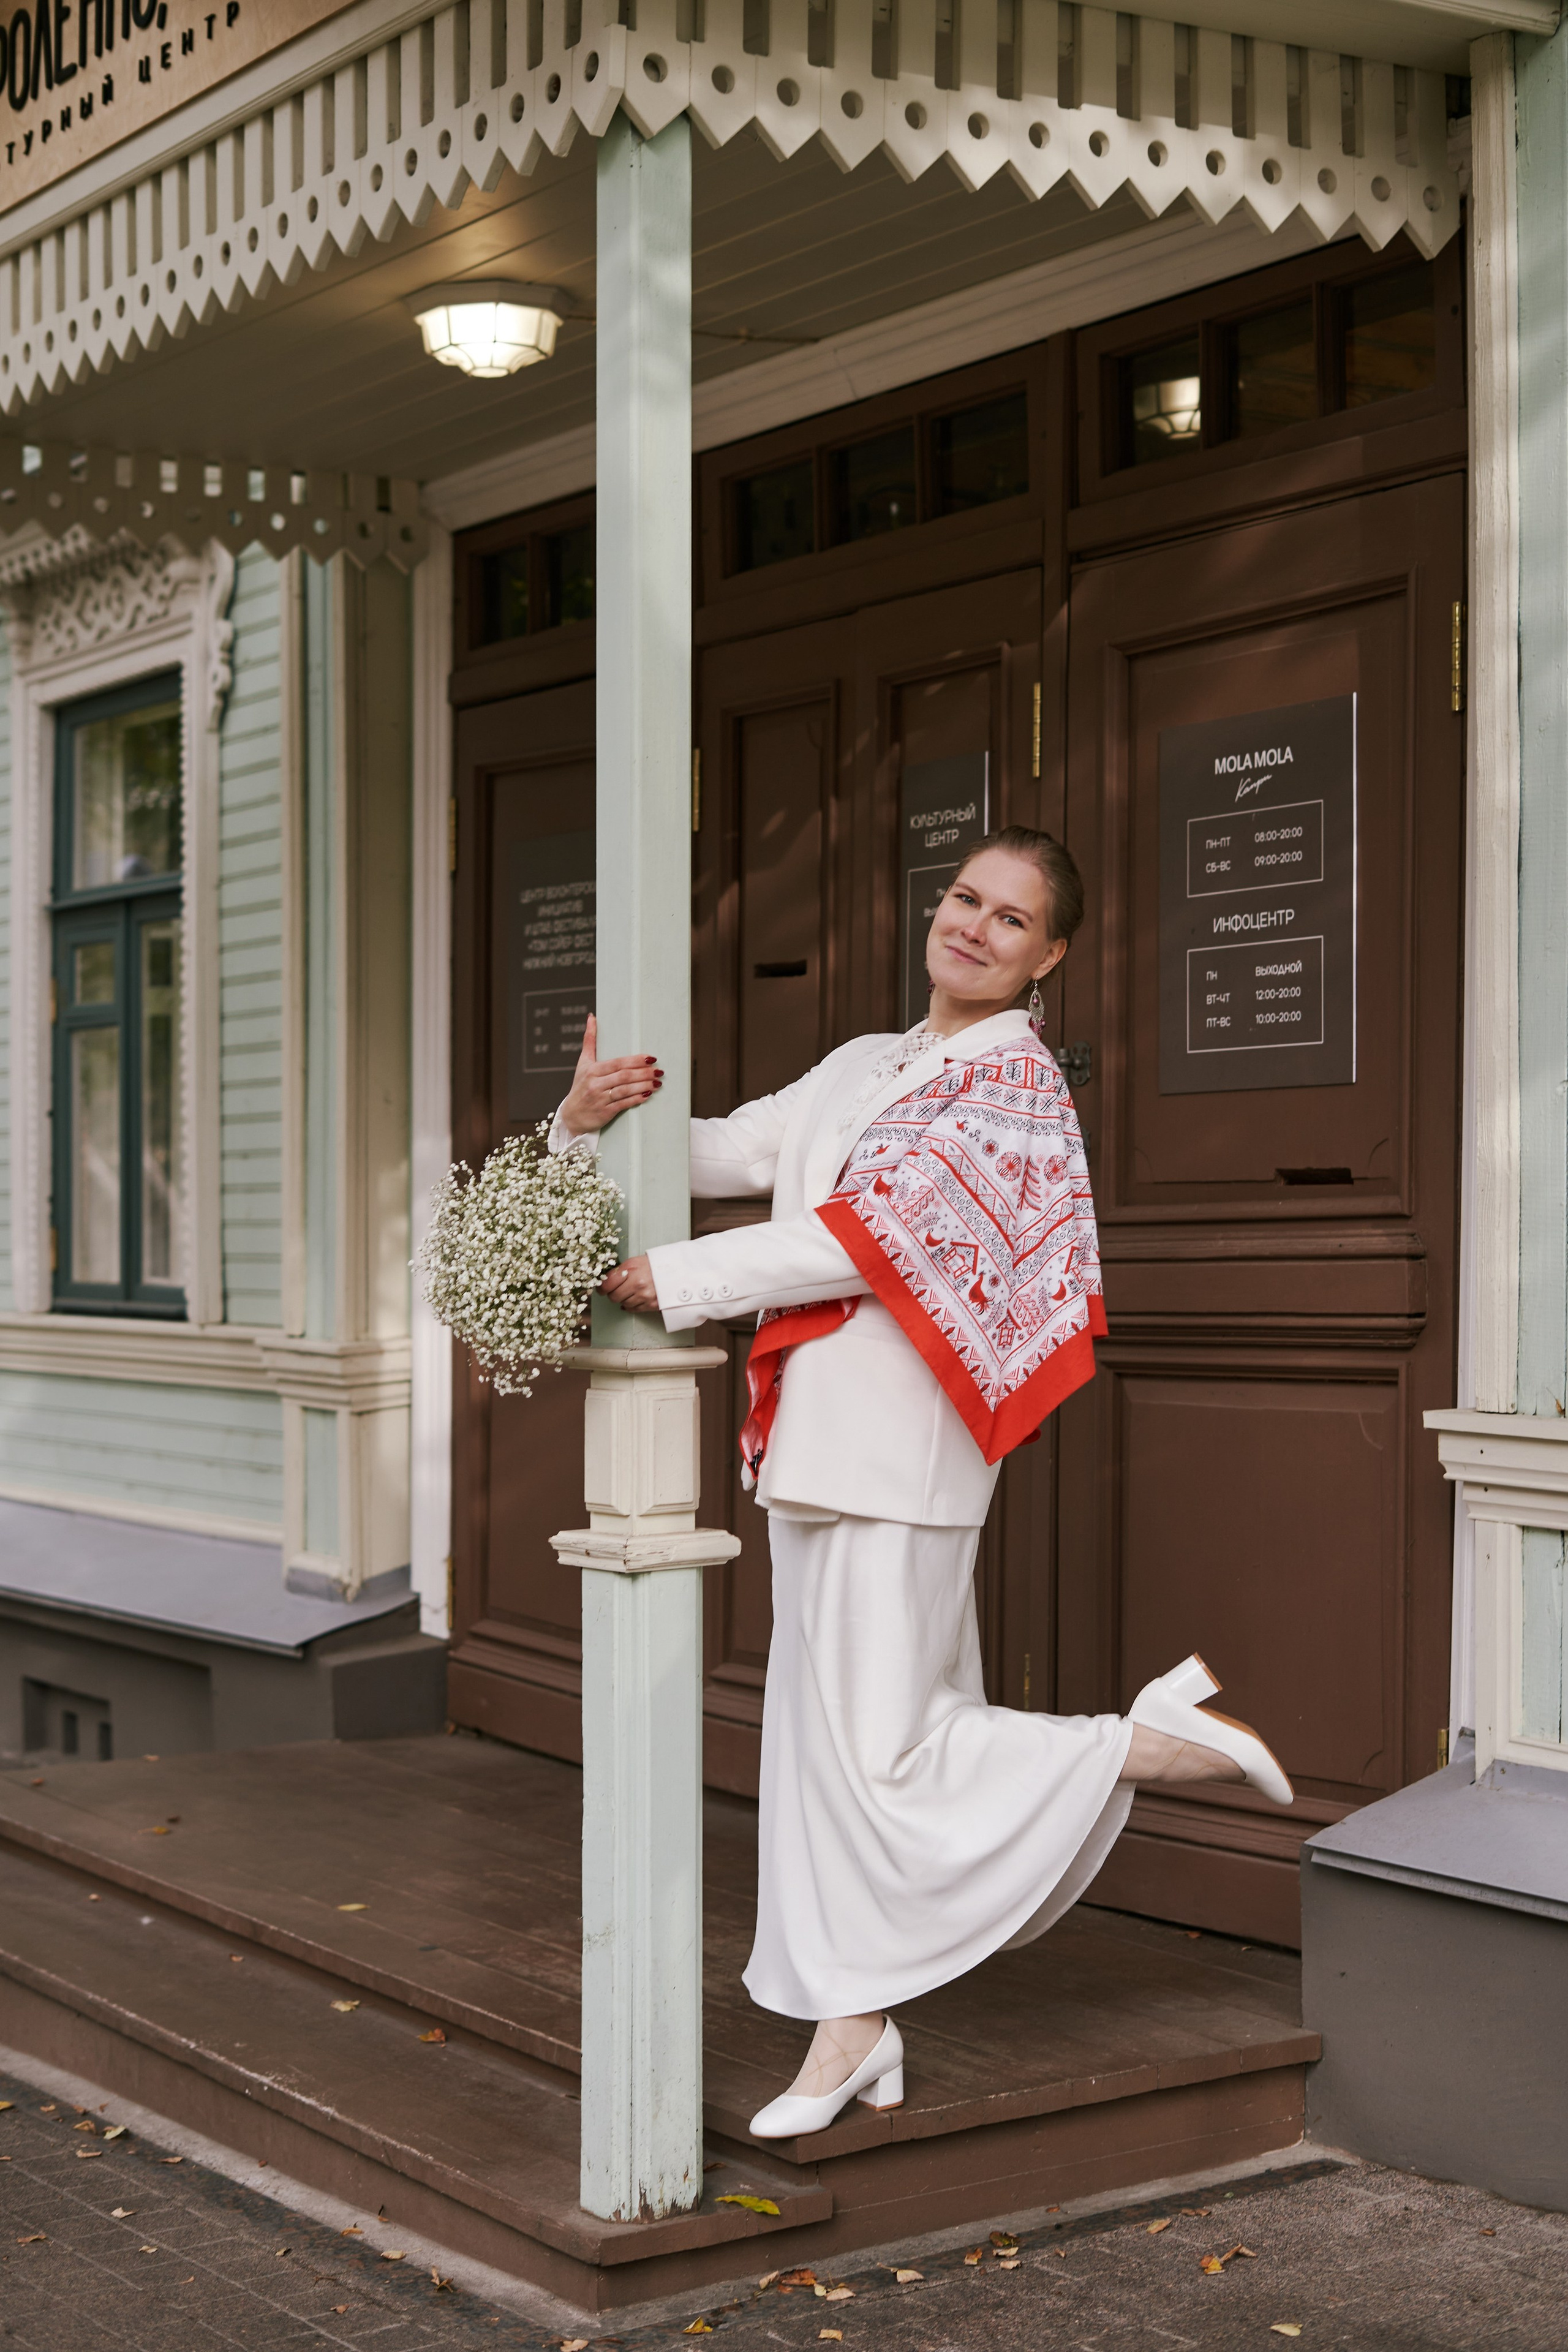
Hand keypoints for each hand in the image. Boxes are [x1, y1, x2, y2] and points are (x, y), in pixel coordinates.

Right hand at [559, 1015, 662, 1136]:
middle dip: (644, 1073)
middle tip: (659, 1071)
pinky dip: (636, 1099)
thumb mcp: (583, 1062)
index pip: (618, 1063)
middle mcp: (596, 1084)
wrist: (571, 1115)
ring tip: (657, 1083)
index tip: (651, 1058)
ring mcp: (600, 1099)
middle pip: (624, 1076)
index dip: (636, 1061)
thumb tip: (592, 1017)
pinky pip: (623, 1104)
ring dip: (643, 1086)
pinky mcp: (605, 1113)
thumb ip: (589, 1040)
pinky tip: (647, 1095)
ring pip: (625, 1090)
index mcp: (592, 1070)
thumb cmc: (580, 1086)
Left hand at [600, 1255, 658, 1311]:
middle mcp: (637, 1284)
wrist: (678, 1271)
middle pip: (613, 1297)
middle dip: (613, 1294)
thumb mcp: (636, 1261)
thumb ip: (621, 1270)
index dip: (601, 1287)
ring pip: (623, 1304)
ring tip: (631, 1291)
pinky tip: (635, 1298)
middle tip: (616, 1289)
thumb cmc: (656, 1264)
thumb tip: (606, 1281)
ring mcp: (645, 1296)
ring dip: (624, 1299)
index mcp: (631, 1269)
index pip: (606, 1284)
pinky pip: (633, 1309)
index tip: (601, 1287)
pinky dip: (632, 1305)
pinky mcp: (651, 1305)